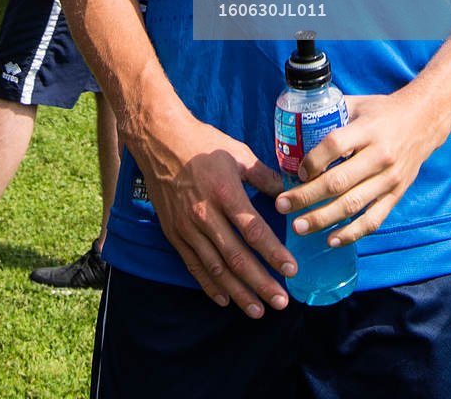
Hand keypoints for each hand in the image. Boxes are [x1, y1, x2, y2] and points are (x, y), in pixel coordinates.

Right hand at [126, 106, 290, 316]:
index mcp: (225, 193)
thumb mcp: (238, 153)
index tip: (292, 270)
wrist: (159, 140)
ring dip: (238, 291)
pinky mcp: (173, 233)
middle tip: (281, 301)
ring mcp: (186, 227)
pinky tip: (224, 299)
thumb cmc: (202, 144)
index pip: (253, 231)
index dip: (273, 253)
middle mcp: (204, 214)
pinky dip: (209, 284)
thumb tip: (288, 195)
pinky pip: (193, 265)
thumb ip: (264, 176)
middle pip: (236, 257)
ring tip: (257, 310)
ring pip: (215, 267)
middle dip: (261, 282)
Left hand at [275, 90, 450, 245]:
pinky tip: (331, 240)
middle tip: (281, 205)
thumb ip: (330, 113)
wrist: (425, 120)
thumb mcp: (358, 104)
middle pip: (338, 181)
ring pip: (353, 204)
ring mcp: (390, 179)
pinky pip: (373, 219)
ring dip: (322, 218)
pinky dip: (352, 233)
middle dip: (306, 196)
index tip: (297, 172)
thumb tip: (294, 123)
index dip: (312, 161)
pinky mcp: (397, 195)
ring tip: (298, 227)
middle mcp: (380, 156)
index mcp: (367, 130)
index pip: (334, 145)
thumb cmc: (384, 111)